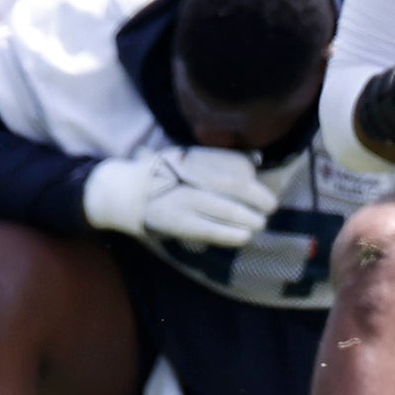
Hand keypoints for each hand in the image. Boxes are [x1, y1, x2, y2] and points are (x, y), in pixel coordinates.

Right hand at [82, 147, 274, 251]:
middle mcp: (186, 176)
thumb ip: (214, 162)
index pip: (227, 162)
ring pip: (221, 208)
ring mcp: (181, 200)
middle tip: (271, 205)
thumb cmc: (161, 176)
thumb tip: (254, 163)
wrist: (123, 192)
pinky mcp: (176, 223)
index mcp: (190, 158)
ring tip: (261, 223)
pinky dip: (229, 233)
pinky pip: (208, 229)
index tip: (258, 179)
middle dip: (255, 196)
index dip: (247, 172)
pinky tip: (245, 237)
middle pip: (229, 185)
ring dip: (246, 217)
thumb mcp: (184, 159)